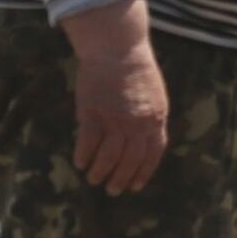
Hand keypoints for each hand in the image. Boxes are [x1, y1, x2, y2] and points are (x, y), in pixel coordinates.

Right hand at [66, 0, 167, 193]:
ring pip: (108, 157)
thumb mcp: (155, 95)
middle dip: (120, 179)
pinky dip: (84, 155)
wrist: (117, 47)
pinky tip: (80, 162)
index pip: (152, 155)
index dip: (143, 173)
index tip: (134, 186)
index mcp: (156, 119)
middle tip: (111, 190)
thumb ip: (151, 118)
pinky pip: (88, 143)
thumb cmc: (136, 68)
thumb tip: (144, 141)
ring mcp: (115, 120)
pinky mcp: (93, 114)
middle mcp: (137, 124)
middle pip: (129, 161)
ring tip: (93, 179)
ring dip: (100, 172)